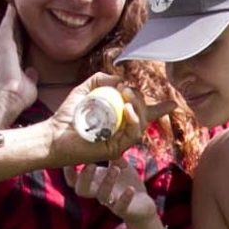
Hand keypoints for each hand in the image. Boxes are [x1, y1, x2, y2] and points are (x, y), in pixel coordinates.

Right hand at [0, 9, 37, 128]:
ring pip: (7, 28)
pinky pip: (6, 27)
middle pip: (10, 33)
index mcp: (13, 61)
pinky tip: (11, 7)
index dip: (19, 34)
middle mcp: (6, 53)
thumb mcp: (29, 83)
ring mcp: (3, 49)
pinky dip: (8, 17)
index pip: (17, 44)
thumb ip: (30, 76)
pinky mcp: (3, 46)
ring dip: (10, 16)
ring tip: (12, 3)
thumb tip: (33, 72)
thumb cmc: (20, 95)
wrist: (10, 97)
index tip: (22, 25)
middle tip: (15, 8)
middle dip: (13, 22)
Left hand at [44, 70, 163, 167]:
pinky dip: (134, 120)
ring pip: (141, 124)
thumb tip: (120, 79)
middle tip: (127, 89)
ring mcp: (120, 140)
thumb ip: (101, 80)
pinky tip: (128, 109)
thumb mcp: (85, 89)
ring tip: (127, 95)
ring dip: (138, 107)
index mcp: (119, 117)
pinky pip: (132, 134)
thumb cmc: (69, 114)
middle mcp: (122, 129)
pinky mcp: (116, 149)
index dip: (160, 108)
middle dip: (141, 99)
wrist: (55, 134)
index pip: (144, 112)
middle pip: (144, 114)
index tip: (173, 102)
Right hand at [69, 161, 163, 228]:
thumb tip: (109, 139)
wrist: (142, 203)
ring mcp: (110, 202)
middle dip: (84, 177)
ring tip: (115, 168)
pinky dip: (125, 198)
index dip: (69, 171)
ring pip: (102, 196)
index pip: (74, 180)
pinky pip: (121, 206)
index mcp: (94, 181)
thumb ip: (112, 153)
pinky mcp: (123, 210)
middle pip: (81, 189)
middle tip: (90, 164)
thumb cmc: (126, 181)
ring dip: (107, 182)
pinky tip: (130, 189)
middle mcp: (98, 192)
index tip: (70, 157)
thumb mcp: (119, 164)